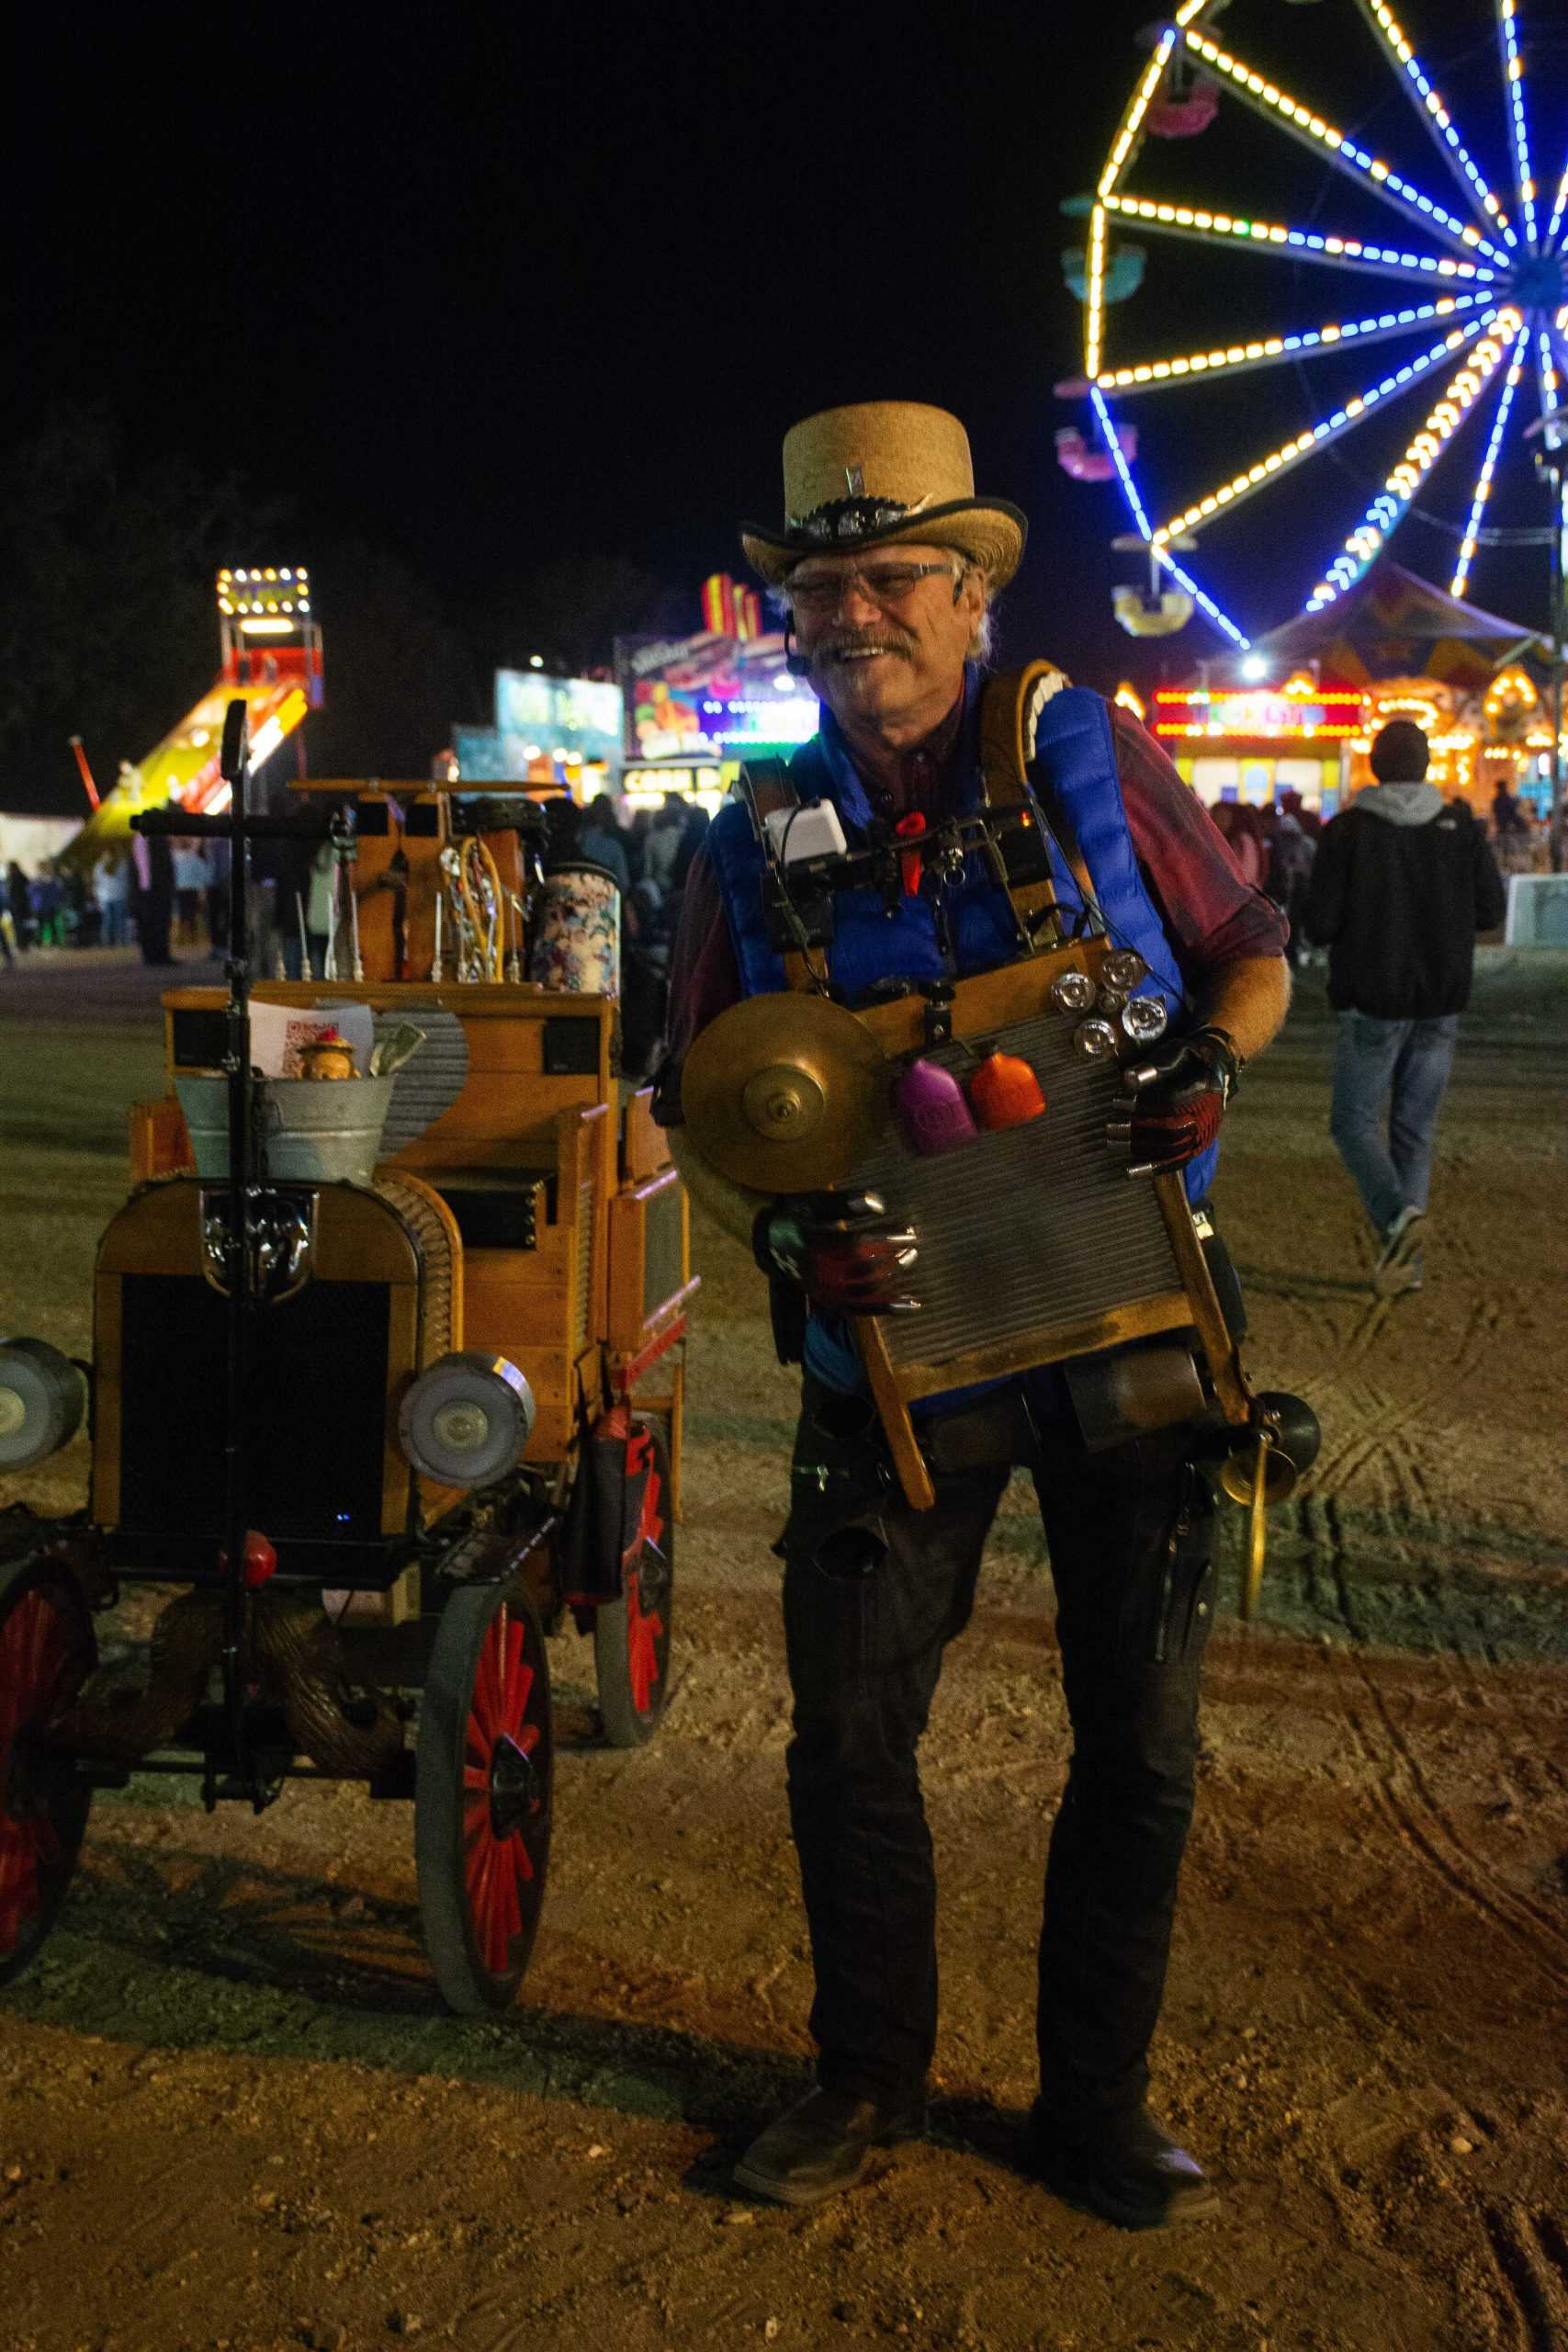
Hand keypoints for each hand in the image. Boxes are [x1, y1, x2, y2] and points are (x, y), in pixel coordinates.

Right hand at [753, 1191, 918, 1314]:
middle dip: (893, 1258)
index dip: (884, 1238)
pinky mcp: (828, 1301)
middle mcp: (815, 1271)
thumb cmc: (797, 1217)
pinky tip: (911, 1304)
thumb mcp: (814, 1202)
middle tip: (912, 1245)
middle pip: (862, 1270)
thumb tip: (880, 1204)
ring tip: (910, 1260)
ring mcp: (821, 1290)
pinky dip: (887, 1308)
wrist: (770, 1244)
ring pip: (863, 1293)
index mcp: (810, 1243)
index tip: (909, 1231)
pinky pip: (861, 1310)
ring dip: (892, 1279)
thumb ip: (844, 1202)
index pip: (855, 1244)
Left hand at [1107, 1025, 1239, 1175]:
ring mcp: (1203, 1135)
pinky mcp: (1196, 1146)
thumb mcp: (1174, 1054)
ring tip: (1112, 1143)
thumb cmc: (1190, 1059)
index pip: (1170, 1104)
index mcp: (1203, 1091)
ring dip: (1138, 1149)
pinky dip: (1151, 1168)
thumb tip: (1128, 1081)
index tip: (1116, 1102)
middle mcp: (1207, 1116)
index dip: (1141, 1105)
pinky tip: (1129, 1171)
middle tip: (1109, 1127)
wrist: (1215, 1069)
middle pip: (1169, 1131)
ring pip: (1170, 1150)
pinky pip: (1175, 1163)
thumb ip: (1154, 1068)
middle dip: (1136, 1130)